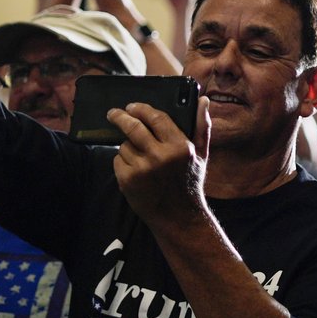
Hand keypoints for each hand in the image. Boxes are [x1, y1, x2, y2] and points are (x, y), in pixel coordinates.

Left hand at [109, 97, 210, 226]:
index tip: (132, 105)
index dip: (142, 109)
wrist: (178, 217)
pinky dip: (123, 162)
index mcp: (180, 146)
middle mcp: (160, 156)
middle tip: (113, 113)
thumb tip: (202, 101)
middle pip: (133, 127)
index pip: (156, 117)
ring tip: (138, 156)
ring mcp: (142, 169)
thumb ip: (202, 126)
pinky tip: (135, 169)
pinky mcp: (128, 180)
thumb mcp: (201, 154)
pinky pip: (118, 161)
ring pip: (124, 145)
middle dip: (120, 117)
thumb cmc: (189, 182)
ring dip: (127, 146)